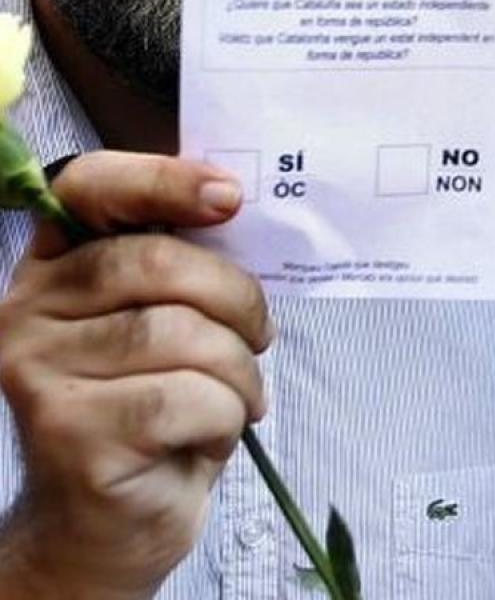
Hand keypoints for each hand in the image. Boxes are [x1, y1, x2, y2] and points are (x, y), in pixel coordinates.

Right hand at [0, 154, 270, 595]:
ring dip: (238, 369)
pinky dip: (227, 413)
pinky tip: (212, 433)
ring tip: (238, 395)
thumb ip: (184, 264)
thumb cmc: (154, 408)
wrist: (108, 524)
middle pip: (158, 264)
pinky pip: (188, 397)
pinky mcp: (69, 431)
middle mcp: (25, 312)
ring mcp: (37, 373)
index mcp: (53, 268)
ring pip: (182, 334)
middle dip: (237, 297)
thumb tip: (235, 201)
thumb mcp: (168, 323)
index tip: (229, 195)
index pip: (88, 187)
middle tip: (260, 334)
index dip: (163, 179)